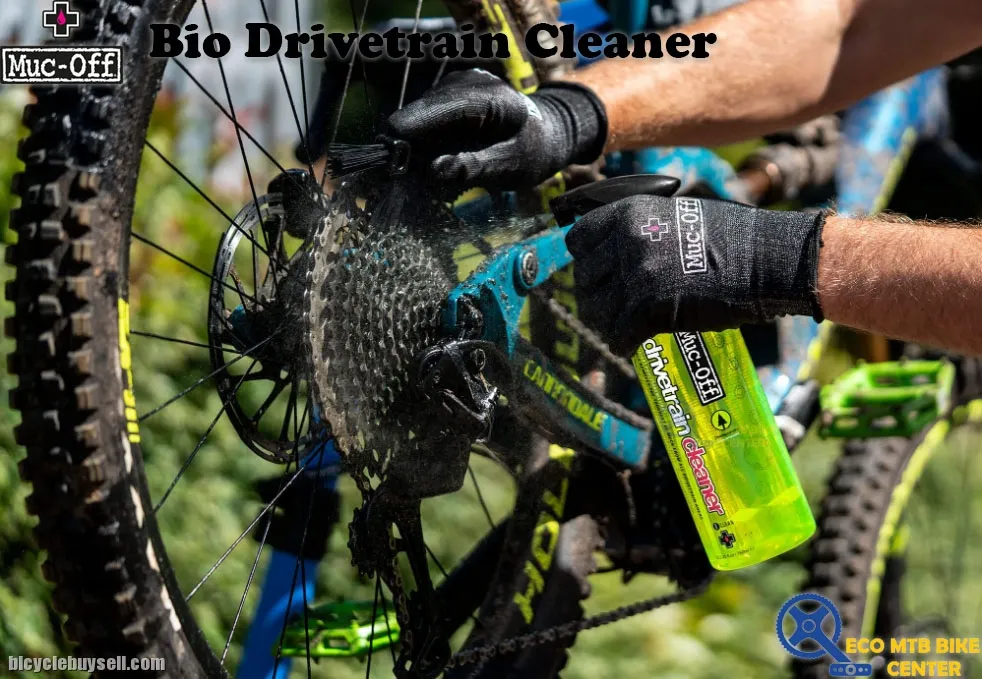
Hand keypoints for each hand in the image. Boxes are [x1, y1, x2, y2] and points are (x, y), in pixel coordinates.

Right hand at [387, 69, 606, 193]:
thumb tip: (436, 170)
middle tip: (394, 180)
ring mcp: (453, 89)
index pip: (438, 108)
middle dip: (405, 144)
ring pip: (417, 118)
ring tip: (410, 179)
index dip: (408, 130)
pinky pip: (424, 122)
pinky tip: (424, 167)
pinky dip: (421, 145)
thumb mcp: (513, 166)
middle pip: (420, 112)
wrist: (547, 133)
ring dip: (411, 148)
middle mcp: (465, 84)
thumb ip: (476, 168)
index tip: (387, 154)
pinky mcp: (445, 100)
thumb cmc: (534, 150)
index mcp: (486, 96)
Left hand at [564, 194, 825, 355]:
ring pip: (596, 311)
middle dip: (596, 294)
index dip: (587, 260)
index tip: (597, 273)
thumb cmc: (732, 238)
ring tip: (620, 327)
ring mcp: (636, 276)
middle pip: (585, 278)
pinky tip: (632, 343)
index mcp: (630, 213)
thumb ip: (642, 229)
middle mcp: (627, 241)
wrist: (768, 260)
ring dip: (606, 322)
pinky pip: (618, 335)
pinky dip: (623, 343)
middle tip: (611, 306)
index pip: (579, 239)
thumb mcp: (677, 216)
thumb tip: (617, 248)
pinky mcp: (649, 310)